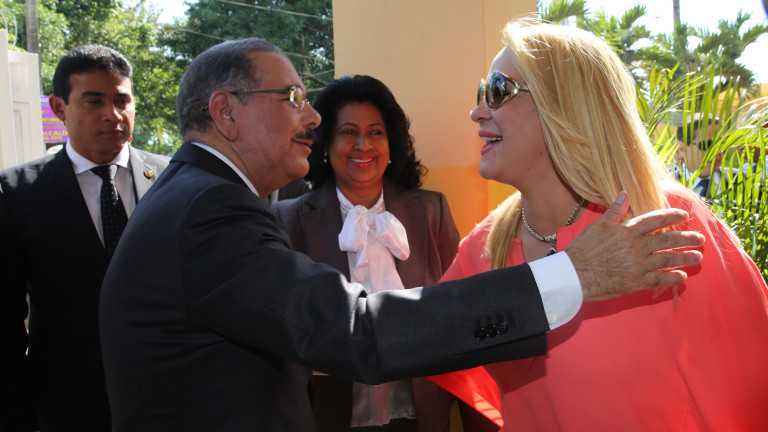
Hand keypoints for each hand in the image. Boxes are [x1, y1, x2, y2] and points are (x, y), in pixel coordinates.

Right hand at [565, 191, 703, 301]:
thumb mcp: (596, 226)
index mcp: (627, 230)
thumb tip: (624, 193)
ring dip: (686, 257)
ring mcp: (637, 265)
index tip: (684, 215)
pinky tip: (682, 276)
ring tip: (698, 256)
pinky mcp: (635, 282)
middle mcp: (636, 247)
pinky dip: (672, 277)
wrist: (574, 276)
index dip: (672, 216)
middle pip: (668, 240)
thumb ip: (614, 211)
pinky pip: (659, 279)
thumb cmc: (583, 250)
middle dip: (687, 238)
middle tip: (700, 238)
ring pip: (668, 260)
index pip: (656, 220)